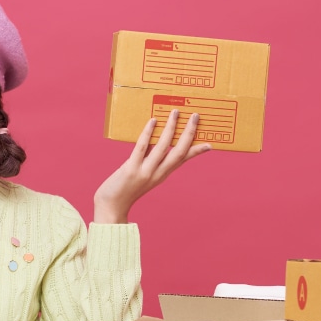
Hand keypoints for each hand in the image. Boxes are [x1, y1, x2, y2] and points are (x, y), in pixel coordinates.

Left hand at [94, 110, 210, 223]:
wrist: (110, 207)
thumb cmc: (124, 190)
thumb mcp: (142, 175)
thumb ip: (149, 160)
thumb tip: (153, 139)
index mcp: (162, 175)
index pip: (183, 160)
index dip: (197, 151)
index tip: (210, 144)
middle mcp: (157, 174)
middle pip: (179, 151)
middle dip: (189, 133)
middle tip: (195, 116)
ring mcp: (145, 172)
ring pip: (163, 147)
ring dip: (171, 128)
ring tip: (175, 113)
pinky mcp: (131, 169)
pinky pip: (142, 148)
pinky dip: (148, 133)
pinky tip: (153, 121)